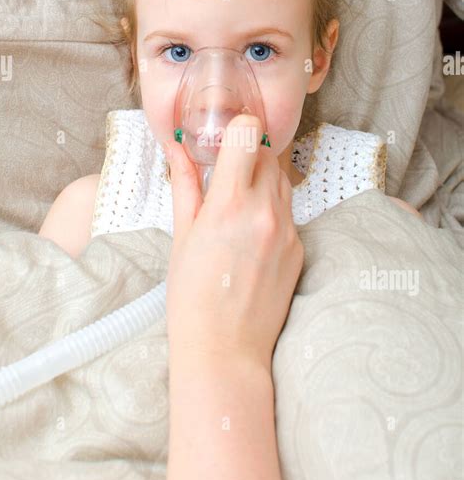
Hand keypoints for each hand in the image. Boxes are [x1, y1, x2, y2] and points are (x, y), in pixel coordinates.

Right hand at [164, 114, 304, 371]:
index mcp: (228, 204)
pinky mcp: (300, 248)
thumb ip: (185, 186)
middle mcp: (265, 211)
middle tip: (226, 169)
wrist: (226, 350)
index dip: (237, 129)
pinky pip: (290, 212)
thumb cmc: (192, 297)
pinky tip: (251, 235)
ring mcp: (288, 231)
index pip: (249, 134)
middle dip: (248, 153)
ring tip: (237, 203)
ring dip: (263, 178)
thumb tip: (179, 148)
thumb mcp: (182, 236)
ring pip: (283, 180)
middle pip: (269, 153)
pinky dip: (273, 209)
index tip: (224, 138)